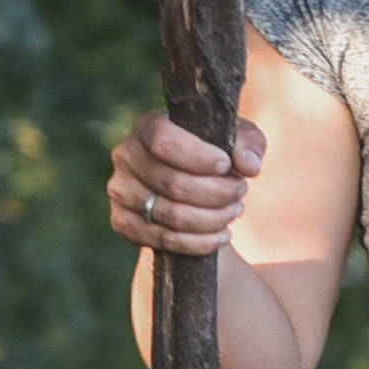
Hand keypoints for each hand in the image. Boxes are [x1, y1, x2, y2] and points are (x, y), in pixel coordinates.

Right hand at [108, 108, 264, 258]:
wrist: (191, 184)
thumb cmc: (216, 152)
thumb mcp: (238, 139)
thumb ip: (248, 143)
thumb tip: (248, 165)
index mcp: (147, 126)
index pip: (164, 141)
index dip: (198, 157)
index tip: (226, 166)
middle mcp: (125, 155)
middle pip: (173, 183)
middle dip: (217, 192)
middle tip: (239, 191)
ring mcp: (120, 190)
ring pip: (172, 215)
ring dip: (213, 218)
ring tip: (234, 211)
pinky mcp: (122, 222)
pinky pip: (164, 239)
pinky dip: (199, 242)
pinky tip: (221, 235)